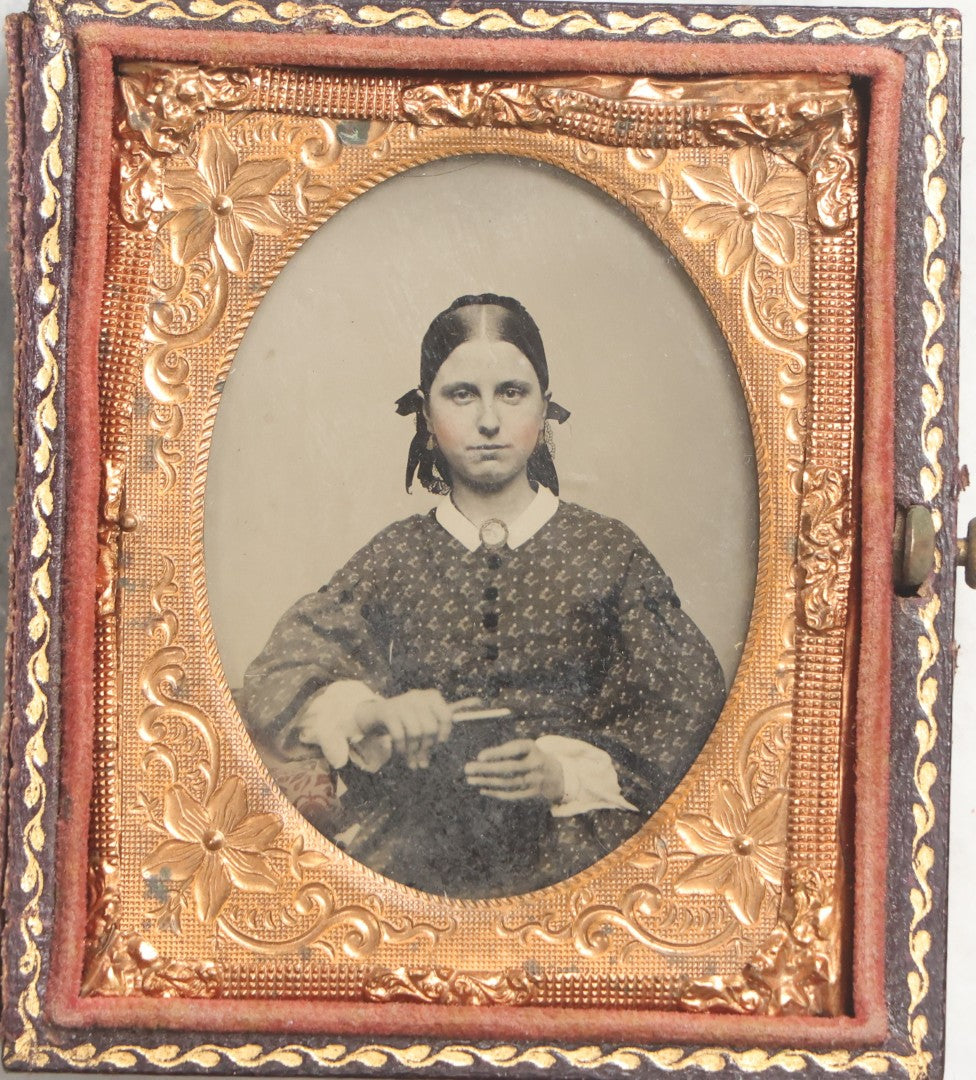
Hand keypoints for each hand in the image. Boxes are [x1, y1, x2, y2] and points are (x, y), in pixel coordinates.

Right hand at [353, 691, 477, 769]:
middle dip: (426, 747)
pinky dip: (401, 749)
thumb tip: (478, 703)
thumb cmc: (409, 717)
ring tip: (412, 761)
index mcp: (432, 697)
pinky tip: (401, 754)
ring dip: (413, 751)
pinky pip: (399, 735)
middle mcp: (418, 696)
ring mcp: (402, 703)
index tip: (439, 743)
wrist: (378, 714)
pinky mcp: (388, 711)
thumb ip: (446, 717)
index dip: (444, 733)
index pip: (446, 716)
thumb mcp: (427, 715)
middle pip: (430, 728)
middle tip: (423, 759)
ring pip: (415, 733)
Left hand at [464, 738, 564, 802]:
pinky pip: (512, 794)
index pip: (514, 749)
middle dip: (487, 769)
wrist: (555, 773)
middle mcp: (536, 763)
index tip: (480, 756)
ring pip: (509, 782)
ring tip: (471, 779)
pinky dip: (496, 793)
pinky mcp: (533, 793)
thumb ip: (506, 750)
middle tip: (468, 768)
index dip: (497, 753)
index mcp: (532, 747)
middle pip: (510, 768)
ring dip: (488, 781)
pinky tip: (483, 789)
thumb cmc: (530, 756)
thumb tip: (480, 758)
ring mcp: (535, 779)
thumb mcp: (524, 747)